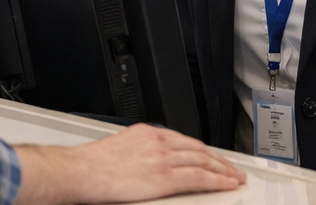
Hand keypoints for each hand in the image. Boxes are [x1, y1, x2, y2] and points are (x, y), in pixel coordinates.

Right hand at [13, 123, 244, 204]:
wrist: (81, 172)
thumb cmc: (93, 165)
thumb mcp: (121, 146)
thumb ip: (141, 150)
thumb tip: (150, 162)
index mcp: (147, 132)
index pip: (184, 140)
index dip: (203, 149)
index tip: (212, 155)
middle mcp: (158, 142)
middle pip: (198, 149)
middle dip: (218, 159)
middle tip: (232, 167)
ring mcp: (162, 159)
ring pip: (203, 161)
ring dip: (223, 169)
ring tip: (234, 177)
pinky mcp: (164, 178)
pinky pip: (199, 178)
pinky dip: (217, 180)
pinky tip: (226, 183)